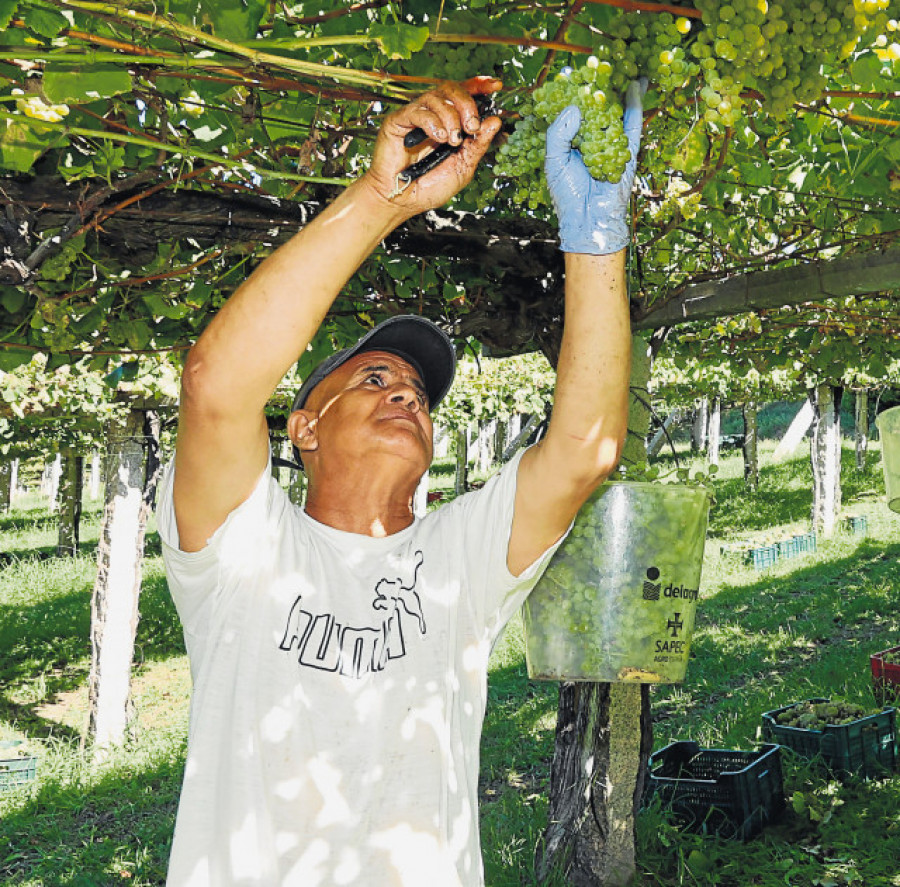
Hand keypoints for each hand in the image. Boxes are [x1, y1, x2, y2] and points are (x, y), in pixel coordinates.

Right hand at [363, 78, 501, 217]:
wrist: (403, 201)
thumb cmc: (430, 188)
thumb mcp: (463, 167)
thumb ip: (478, 145)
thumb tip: (495, 121)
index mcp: (450, 124)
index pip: (464, 94)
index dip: (479, 85)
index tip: (495, 86)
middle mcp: (433, 116)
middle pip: (451, 89)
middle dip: (467, 104)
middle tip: (472, 126)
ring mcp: (415, 117)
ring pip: (437, 96)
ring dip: (451, 117)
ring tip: (453, 140)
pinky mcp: (399, 121)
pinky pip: (419, 110)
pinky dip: (433, 122)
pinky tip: (438, 137)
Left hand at [545, 79, 645, 254]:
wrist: (588, 219)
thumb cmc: (567, 194)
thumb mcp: (554, 160)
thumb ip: (559, 132)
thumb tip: (575, 107)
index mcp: (572, 141)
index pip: (573, 111)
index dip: (573, 93)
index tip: (572, 73)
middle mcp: (591, 138)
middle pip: (596, 107)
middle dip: (598, 86)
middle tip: (599, 62)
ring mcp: (610, 143)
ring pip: (616, 111)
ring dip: (619, 90)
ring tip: (622, 66)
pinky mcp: (627, 150)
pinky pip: (633, 124)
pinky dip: (635, 105)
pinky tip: (635, 87)